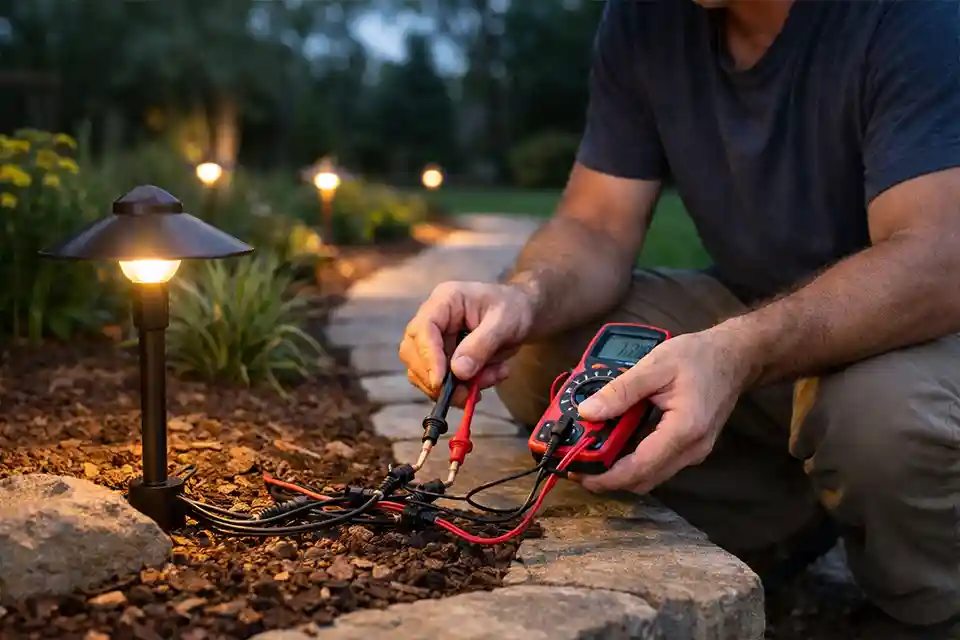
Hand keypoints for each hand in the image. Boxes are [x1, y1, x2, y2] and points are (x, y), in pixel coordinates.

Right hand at [399, 281, 535, 405]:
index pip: (423, 329)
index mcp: (445, 301)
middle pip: (412, 352)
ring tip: (492, 377)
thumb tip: (458, 371)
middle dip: (436, 379)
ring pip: (424, 373)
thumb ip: (482, 345)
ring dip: (454, 387)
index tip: (440, 382)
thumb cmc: (515, 309)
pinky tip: (490, 377)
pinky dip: (464, 389)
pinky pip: (442, 383)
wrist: (523, 314)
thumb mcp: (505, 322)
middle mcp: (433, 319)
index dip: (428, 357)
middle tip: (466, 393)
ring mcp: (435, 340)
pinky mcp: (443, 359)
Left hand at [572, 327, 755, 493]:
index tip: (579, 474)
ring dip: (621, 471)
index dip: (606, 477)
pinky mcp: (691, 448)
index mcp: (684, 430)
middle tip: (578, 464)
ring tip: (592, 453)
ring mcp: (694, 452)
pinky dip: (634, 460)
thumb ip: (620, 391)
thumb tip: (587, 412)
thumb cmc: (700, 356)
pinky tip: (616, 443)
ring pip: (650, 476)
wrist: (735, 356)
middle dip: (609, 478)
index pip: (639, 468)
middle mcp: (692, 449)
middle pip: (643, 480)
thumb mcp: (655, 366)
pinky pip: (658, 464)